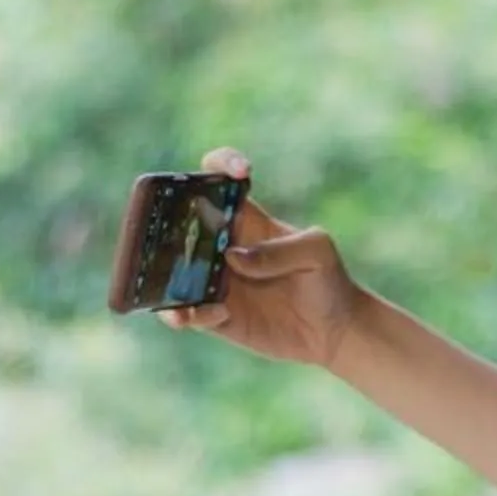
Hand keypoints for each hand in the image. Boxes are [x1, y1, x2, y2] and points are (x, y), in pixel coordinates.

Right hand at [157, 147, 365, 369]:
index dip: (221, 164)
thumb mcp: (317, 254)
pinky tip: (215, 315)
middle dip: (162, 225)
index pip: (220, 180)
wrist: (335, 331)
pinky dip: (189, 314)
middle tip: (161, 235)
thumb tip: (232, 258)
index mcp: (246, 220)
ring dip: (161, 279)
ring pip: (171, 273)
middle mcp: (222, 246)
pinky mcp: (216, 316)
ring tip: (171, 292)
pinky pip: (189, 314)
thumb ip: (280, 251)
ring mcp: (214, 282)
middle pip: (178, 225)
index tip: (239, 172)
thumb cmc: (329, 280)